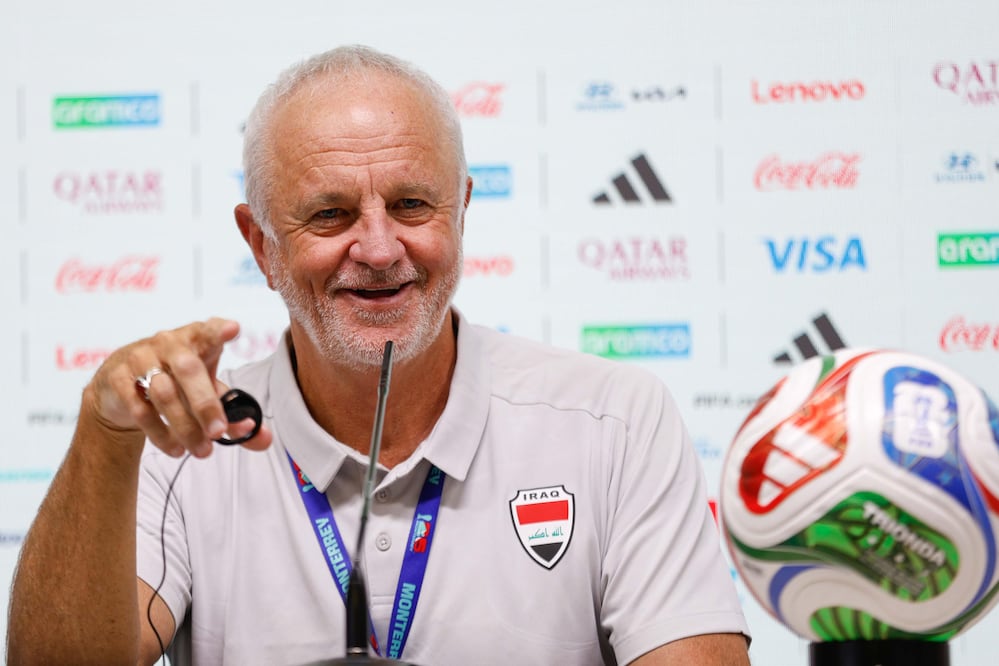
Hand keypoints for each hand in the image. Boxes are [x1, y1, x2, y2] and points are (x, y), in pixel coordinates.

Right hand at [83, 317, 271, 457]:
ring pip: (165, 394)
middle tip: (219, 432)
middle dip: (206, 404)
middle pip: (189, 370)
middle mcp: (169, 343)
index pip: (209, 329)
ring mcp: (140, 358)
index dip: (219, 329)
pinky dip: (160, 433)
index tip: (233, 330)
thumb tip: (263, 438)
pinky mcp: (117, 378)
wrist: (121, 388)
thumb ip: (235, 415)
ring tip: (201, 451)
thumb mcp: (208, 392)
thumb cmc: (177, 382)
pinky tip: (175, 449)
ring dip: (185, 427)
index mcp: (197, 338)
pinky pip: (140, 409)